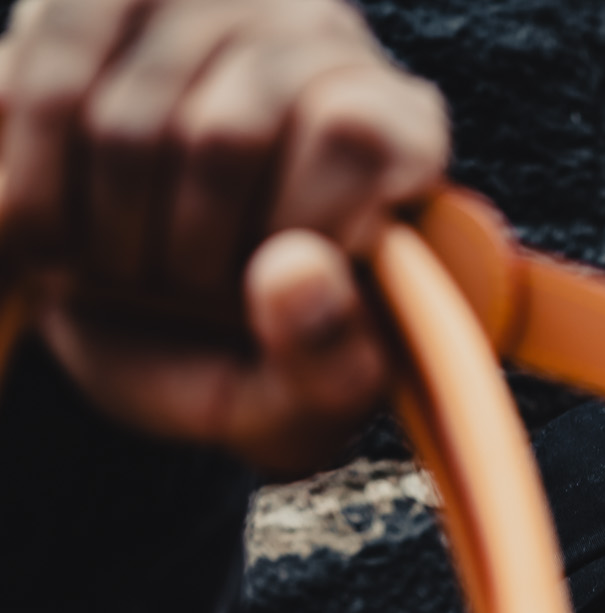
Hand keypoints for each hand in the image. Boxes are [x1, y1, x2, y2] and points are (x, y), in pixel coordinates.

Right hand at [0, 0, 449, 469]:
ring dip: (106, 240)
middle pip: (226, 138)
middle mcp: (313, 39)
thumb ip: (328, 371)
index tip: (264, 294)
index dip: (292, 231)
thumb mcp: (292, 408)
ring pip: (127, 122)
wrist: (113, 318)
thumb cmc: (228, 357)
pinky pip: (43, 88)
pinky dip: (31, 194)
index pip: (352, 135)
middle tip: (181, 296)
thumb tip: (298, 275)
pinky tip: (53, 237)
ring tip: (121, 272)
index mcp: (396, 137)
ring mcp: (205, 3)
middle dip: (184, 260)